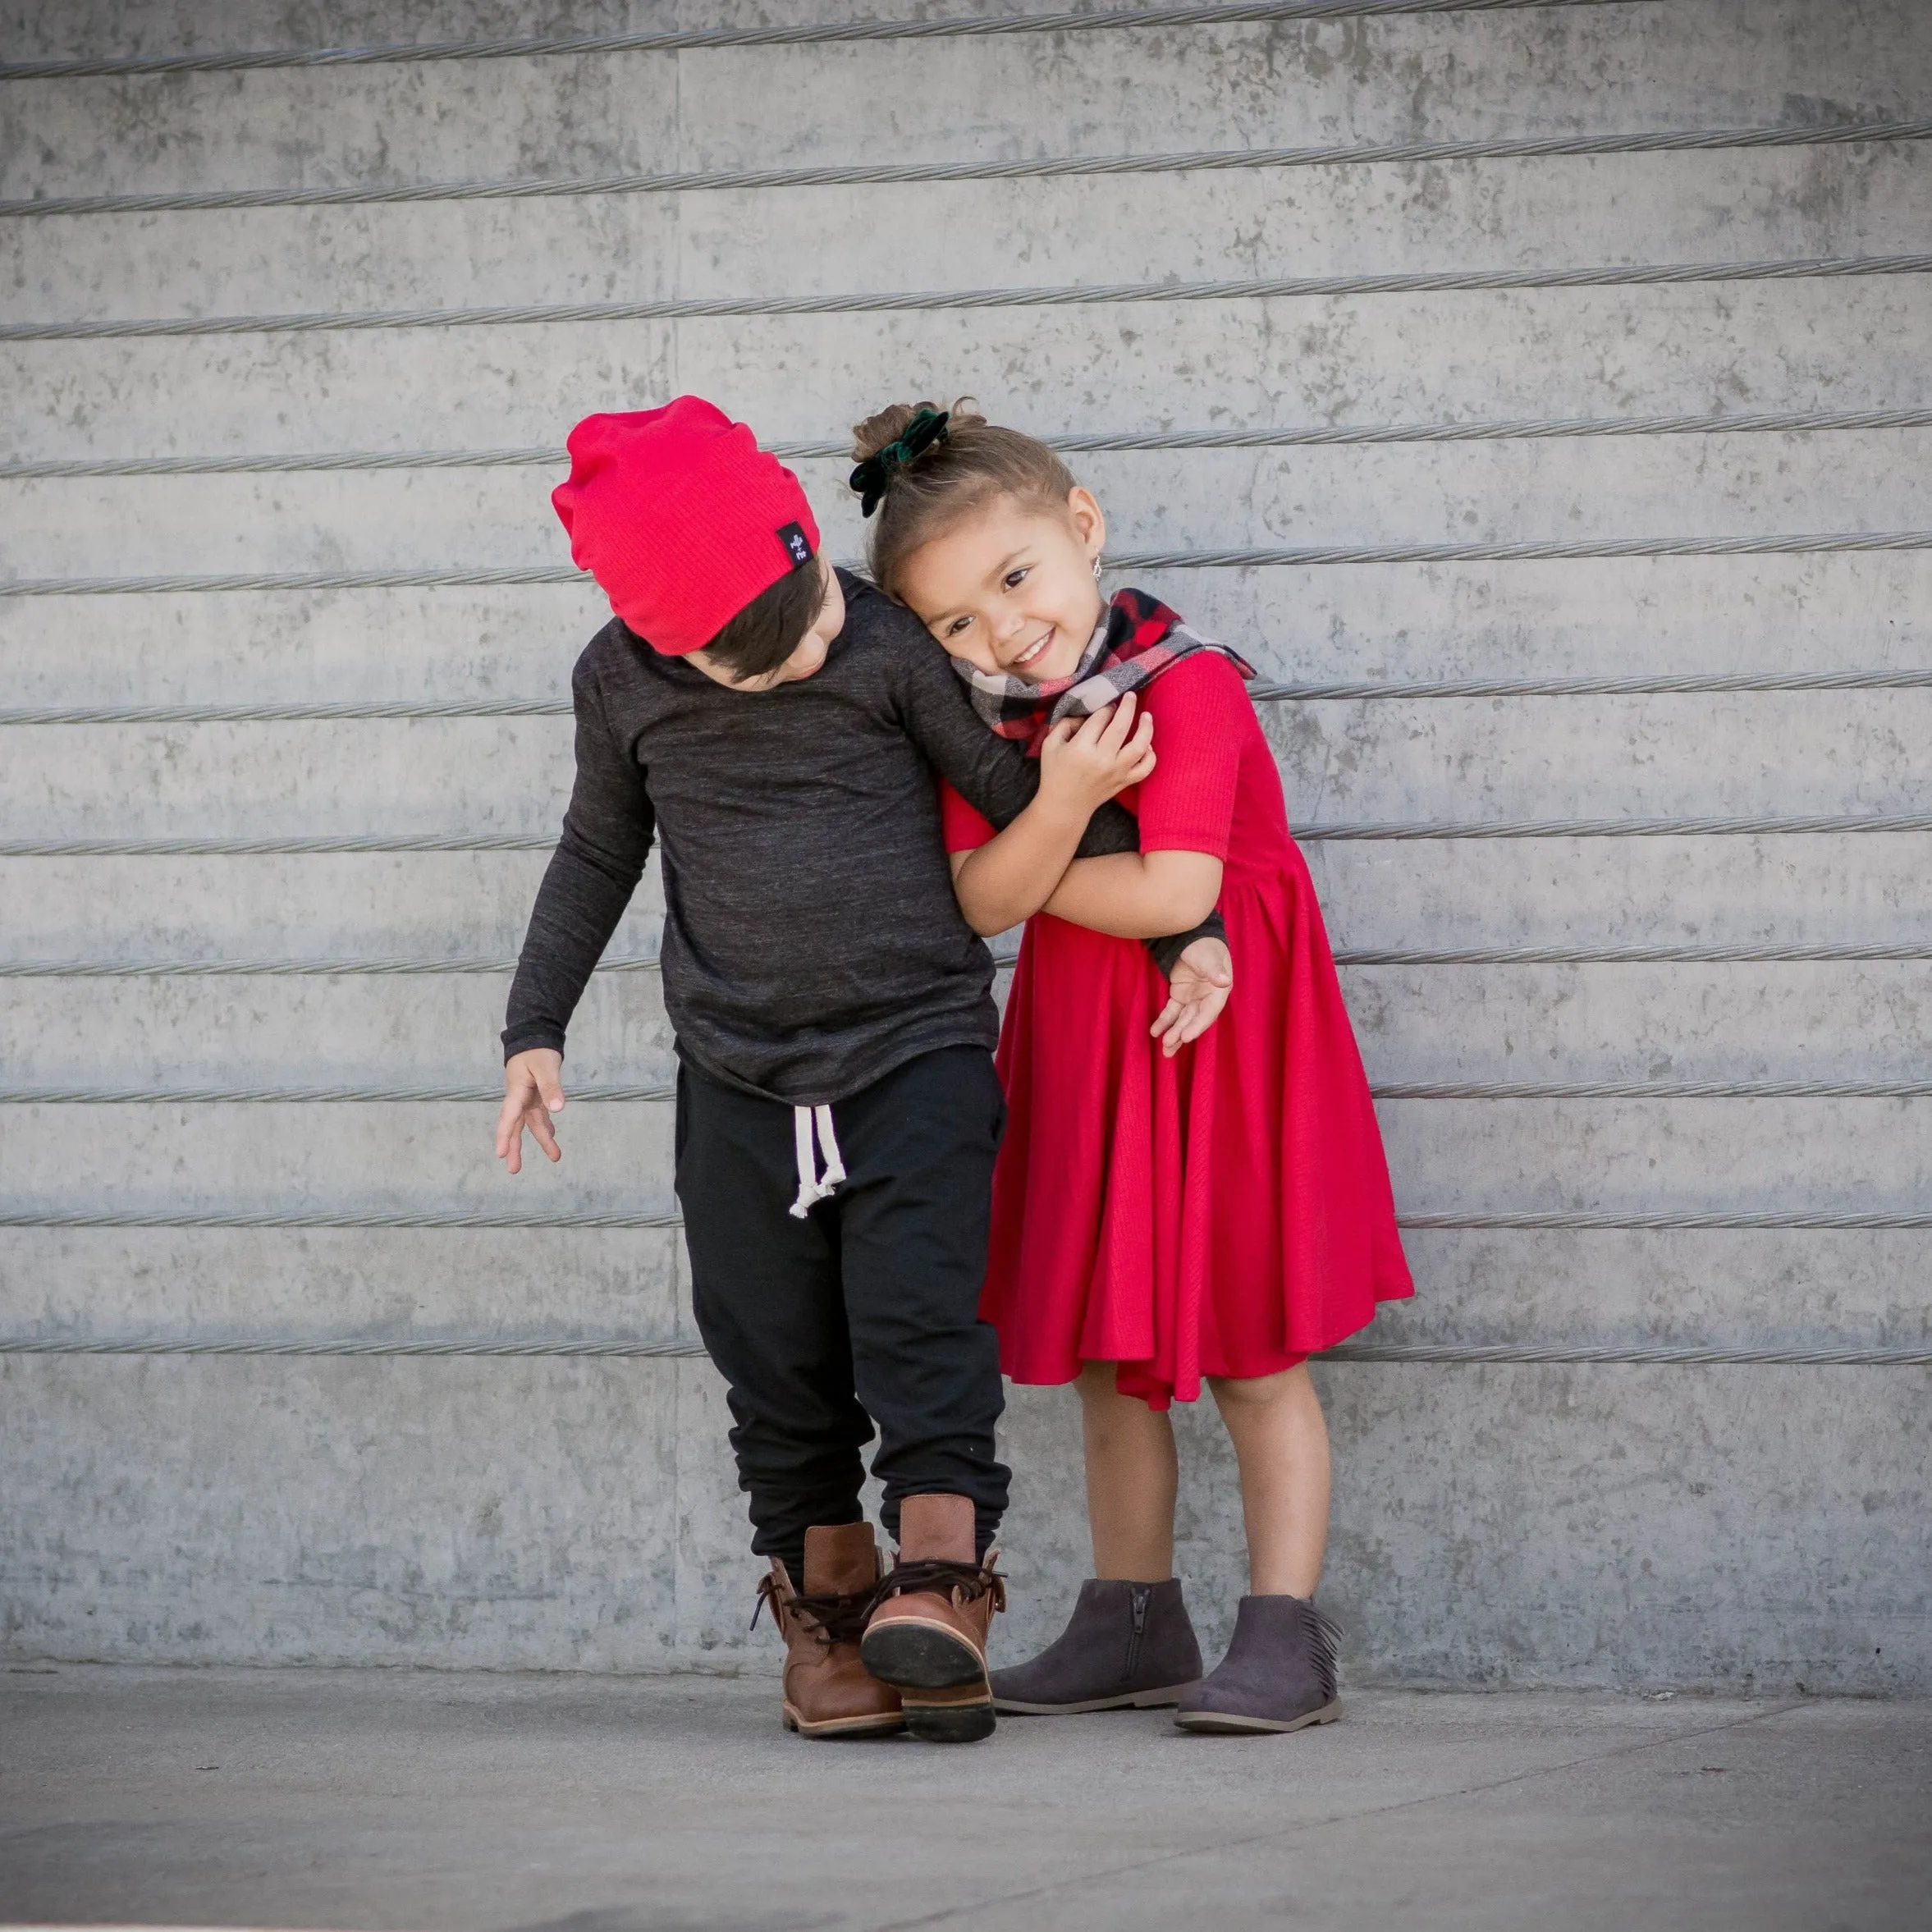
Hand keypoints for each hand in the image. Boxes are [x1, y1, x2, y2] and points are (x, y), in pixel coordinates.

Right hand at [496, 1048, 565, 1172]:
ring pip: (531, 1123)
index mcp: (517, 1091)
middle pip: (515, 1126)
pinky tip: (552, 1136)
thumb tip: (558, 1109)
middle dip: (514, 1148)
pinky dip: (545, 1126)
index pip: (509, 1117)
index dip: (504, 1136)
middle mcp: (519, 1098)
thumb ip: (551, 1087)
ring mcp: (527, 1097)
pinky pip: (538, 1115)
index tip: (500, 1154)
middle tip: (513, 1170)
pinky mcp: (535, 1095)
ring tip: (555, 1157)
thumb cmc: (537, 1050)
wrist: (533, 1036)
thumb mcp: (546, 1066)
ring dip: (541, 1139)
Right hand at [1037, 691, 1155, 816]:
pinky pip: (1145, 768)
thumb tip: (1085, 714)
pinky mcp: (1124, 782)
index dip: (1106, 706)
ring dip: (1147, 727)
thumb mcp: (1050, 745)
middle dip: (1128, 706)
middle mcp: (1102, 759)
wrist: (1064, 806)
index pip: (1100, 718)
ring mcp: (1116, 772)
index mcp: (1081, 748)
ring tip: (1147, 715)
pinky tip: (1146, 745)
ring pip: (1140, 746)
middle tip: (1130, 695)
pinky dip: (1150, 755)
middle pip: (1121, 726)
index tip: (1107, 703)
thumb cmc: (1055, 773)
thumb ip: (1065, 724)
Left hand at [1151, 937, 1231, 1057]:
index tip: (1186, 1037)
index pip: (1209, 1012)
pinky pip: (1171, 1012)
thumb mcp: (1209, 957)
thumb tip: (1224, 981)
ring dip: (1174, 1033)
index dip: (1198, 1025)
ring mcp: (1193, 998)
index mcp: (1219, 991)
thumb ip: (1215, 970)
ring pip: (1183, 1020)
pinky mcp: (1179, 996)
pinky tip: (1155, 1032)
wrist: (1192, 935)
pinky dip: (1164, 1021)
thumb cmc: (1204, 946)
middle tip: (1169, 1045)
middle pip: (1195, 1020)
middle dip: (1182, 1033)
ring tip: (1165, 1049)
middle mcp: (1207, 998)